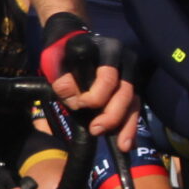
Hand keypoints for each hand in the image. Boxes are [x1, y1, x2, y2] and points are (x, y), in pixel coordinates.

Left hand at [37, 12, 139, 147]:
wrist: (69, 43)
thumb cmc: (61, 52)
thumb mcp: (55, 60)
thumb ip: (61, 77)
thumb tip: (74, 97)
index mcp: (105, 49)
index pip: (108, 75)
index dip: (95, 95)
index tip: (79, 105)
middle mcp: (123, 59)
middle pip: (124, 91)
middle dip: (111, 114)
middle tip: (95, 130)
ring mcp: (129, 73)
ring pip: (133, 101)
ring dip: (126, 125)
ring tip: (122, 145)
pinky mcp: (131, 87)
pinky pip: (134, 108)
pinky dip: (130, 126)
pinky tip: (127, 144)